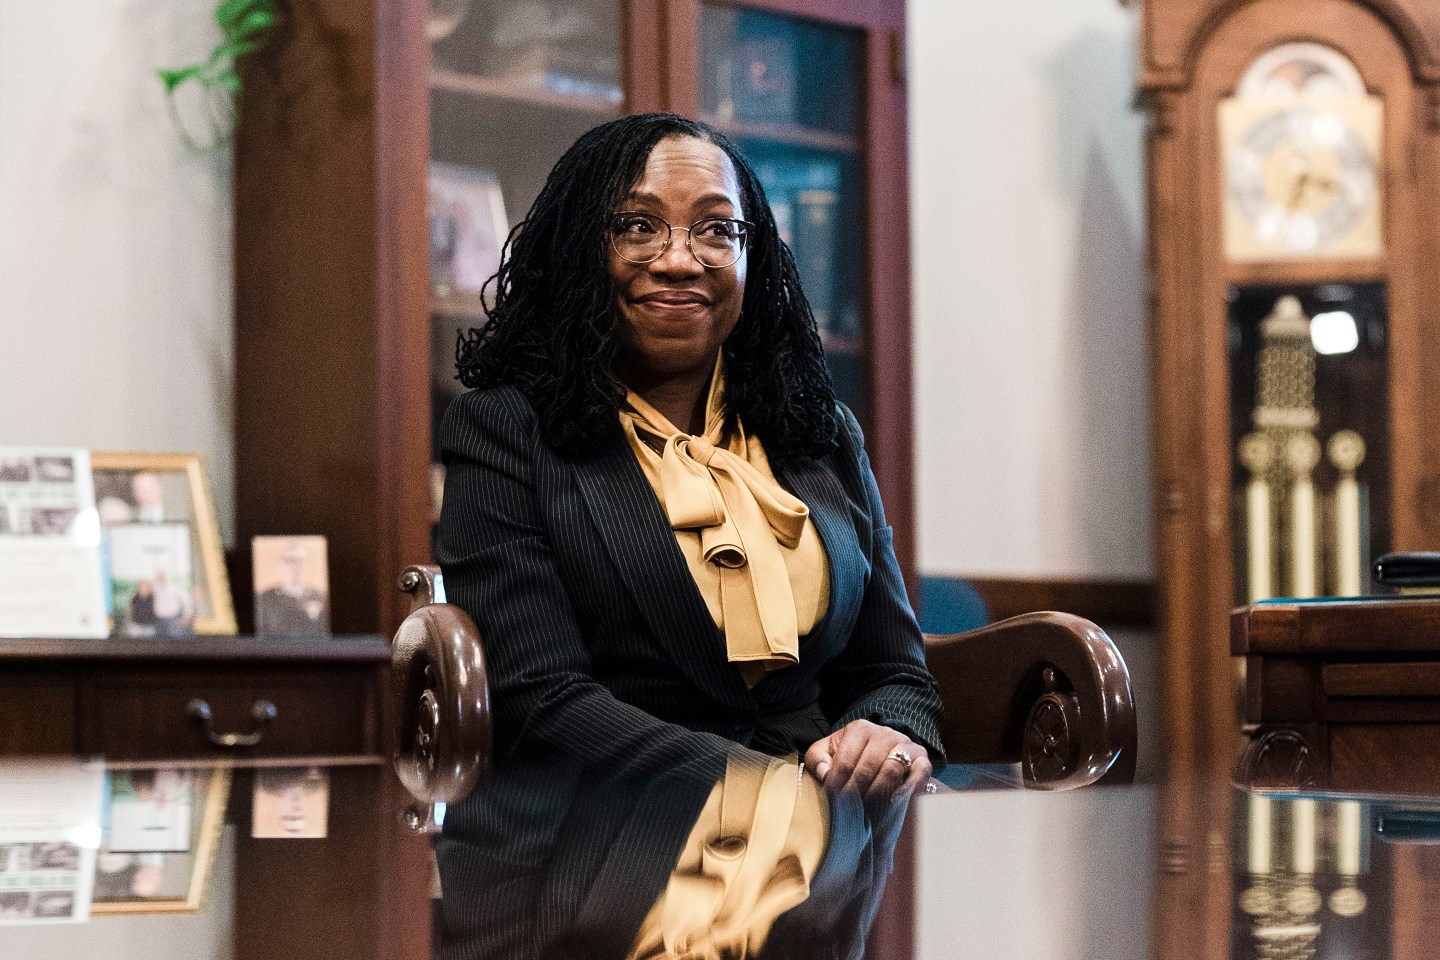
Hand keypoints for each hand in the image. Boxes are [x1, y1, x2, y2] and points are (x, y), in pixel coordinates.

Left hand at [804, 719, 931, 802]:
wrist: (880, 764)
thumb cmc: (849, 761)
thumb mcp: (827, 756)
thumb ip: (818, 761)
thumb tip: (826, 775)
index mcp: (860, 728)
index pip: (845, 760)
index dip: (837, 784)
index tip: (831, 802)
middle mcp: (885, 732)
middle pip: (868, 767)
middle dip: (856, 793)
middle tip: (847, 812)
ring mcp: (906, 744)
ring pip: (892, 768)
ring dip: (877, 794)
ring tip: (866, 812)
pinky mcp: (923, 760)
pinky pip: (919, 771)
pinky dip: (907, 787)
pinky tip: (893, 801)